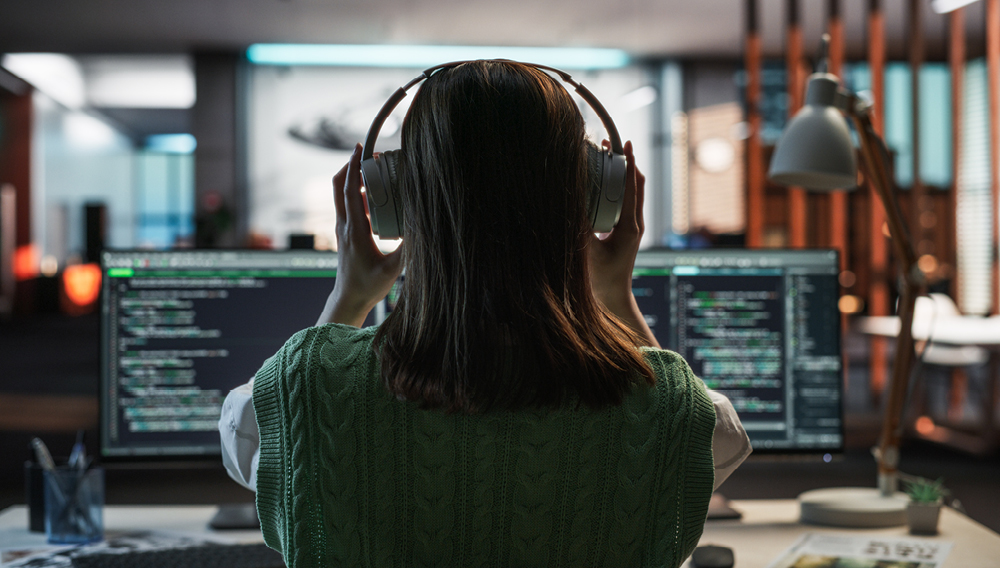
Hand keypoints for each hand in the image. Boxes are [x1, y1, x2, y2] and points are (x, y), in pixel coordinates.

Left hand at [318, 144, 402, 326]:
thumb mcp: (392, 269)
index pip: (349, 191)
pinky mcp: (344, 234)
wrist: (349, 299)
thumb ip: (408, 249)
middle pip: (338, 187)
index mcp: (354, 230)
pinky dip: (355, 193)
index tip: (360, 149)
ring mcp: (342, 230)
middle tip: (364, 152)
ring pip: (340, 195)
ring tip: (370, 169)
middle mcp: (344, 226)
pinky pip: (346, 206)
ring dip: (351, 179)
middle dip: (349, 166)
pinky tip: (370, 193)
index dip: (353, 167)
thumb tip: (423, 228)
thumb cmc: (368, 286)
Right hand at [587, 141, 658, 346]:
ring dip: (623, 175)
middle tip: (613, 145)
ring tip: (609, 159)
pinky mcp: (626, 234)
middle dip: (627, 163)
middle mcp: (635, 225)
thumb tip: (567, 203)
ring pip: (632, 195)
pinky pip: (625, 205)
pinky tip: (602, 185)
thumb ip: (578, 227)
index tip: (625, 144)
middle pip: (637, 186)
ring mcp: (632, 229)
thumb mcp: (586, 251)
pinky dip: (617, 191)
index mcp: (629, 227)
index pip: (631, 188)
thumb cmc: (601, 279)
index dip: (629, 164)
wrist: (613, 299)